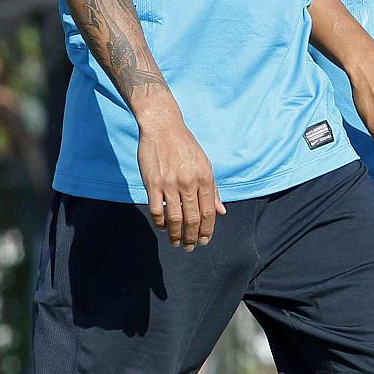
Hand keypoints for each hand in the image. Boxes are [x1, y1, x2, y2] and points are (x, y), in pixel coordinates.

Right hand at [136, 102, 222, 249]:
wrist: (163, 126)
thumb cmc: (186, 145)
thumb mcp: (205, 164)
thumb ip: (213, 189)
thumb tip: (221, 212)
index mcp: (205, 177)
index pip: (208, 213)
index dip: (207, 230)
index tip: (205, 241)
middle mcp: (189, 182)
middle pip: (192, 219)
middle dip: (192, 237)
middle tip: (191, 247)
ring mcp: (169, 184)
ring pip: (174, 218)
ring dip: (176, 234)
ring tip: (176, 242)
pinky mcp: (152, 183)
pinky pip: (156, 210)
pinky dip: (160, 222)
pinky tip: (162, 227)